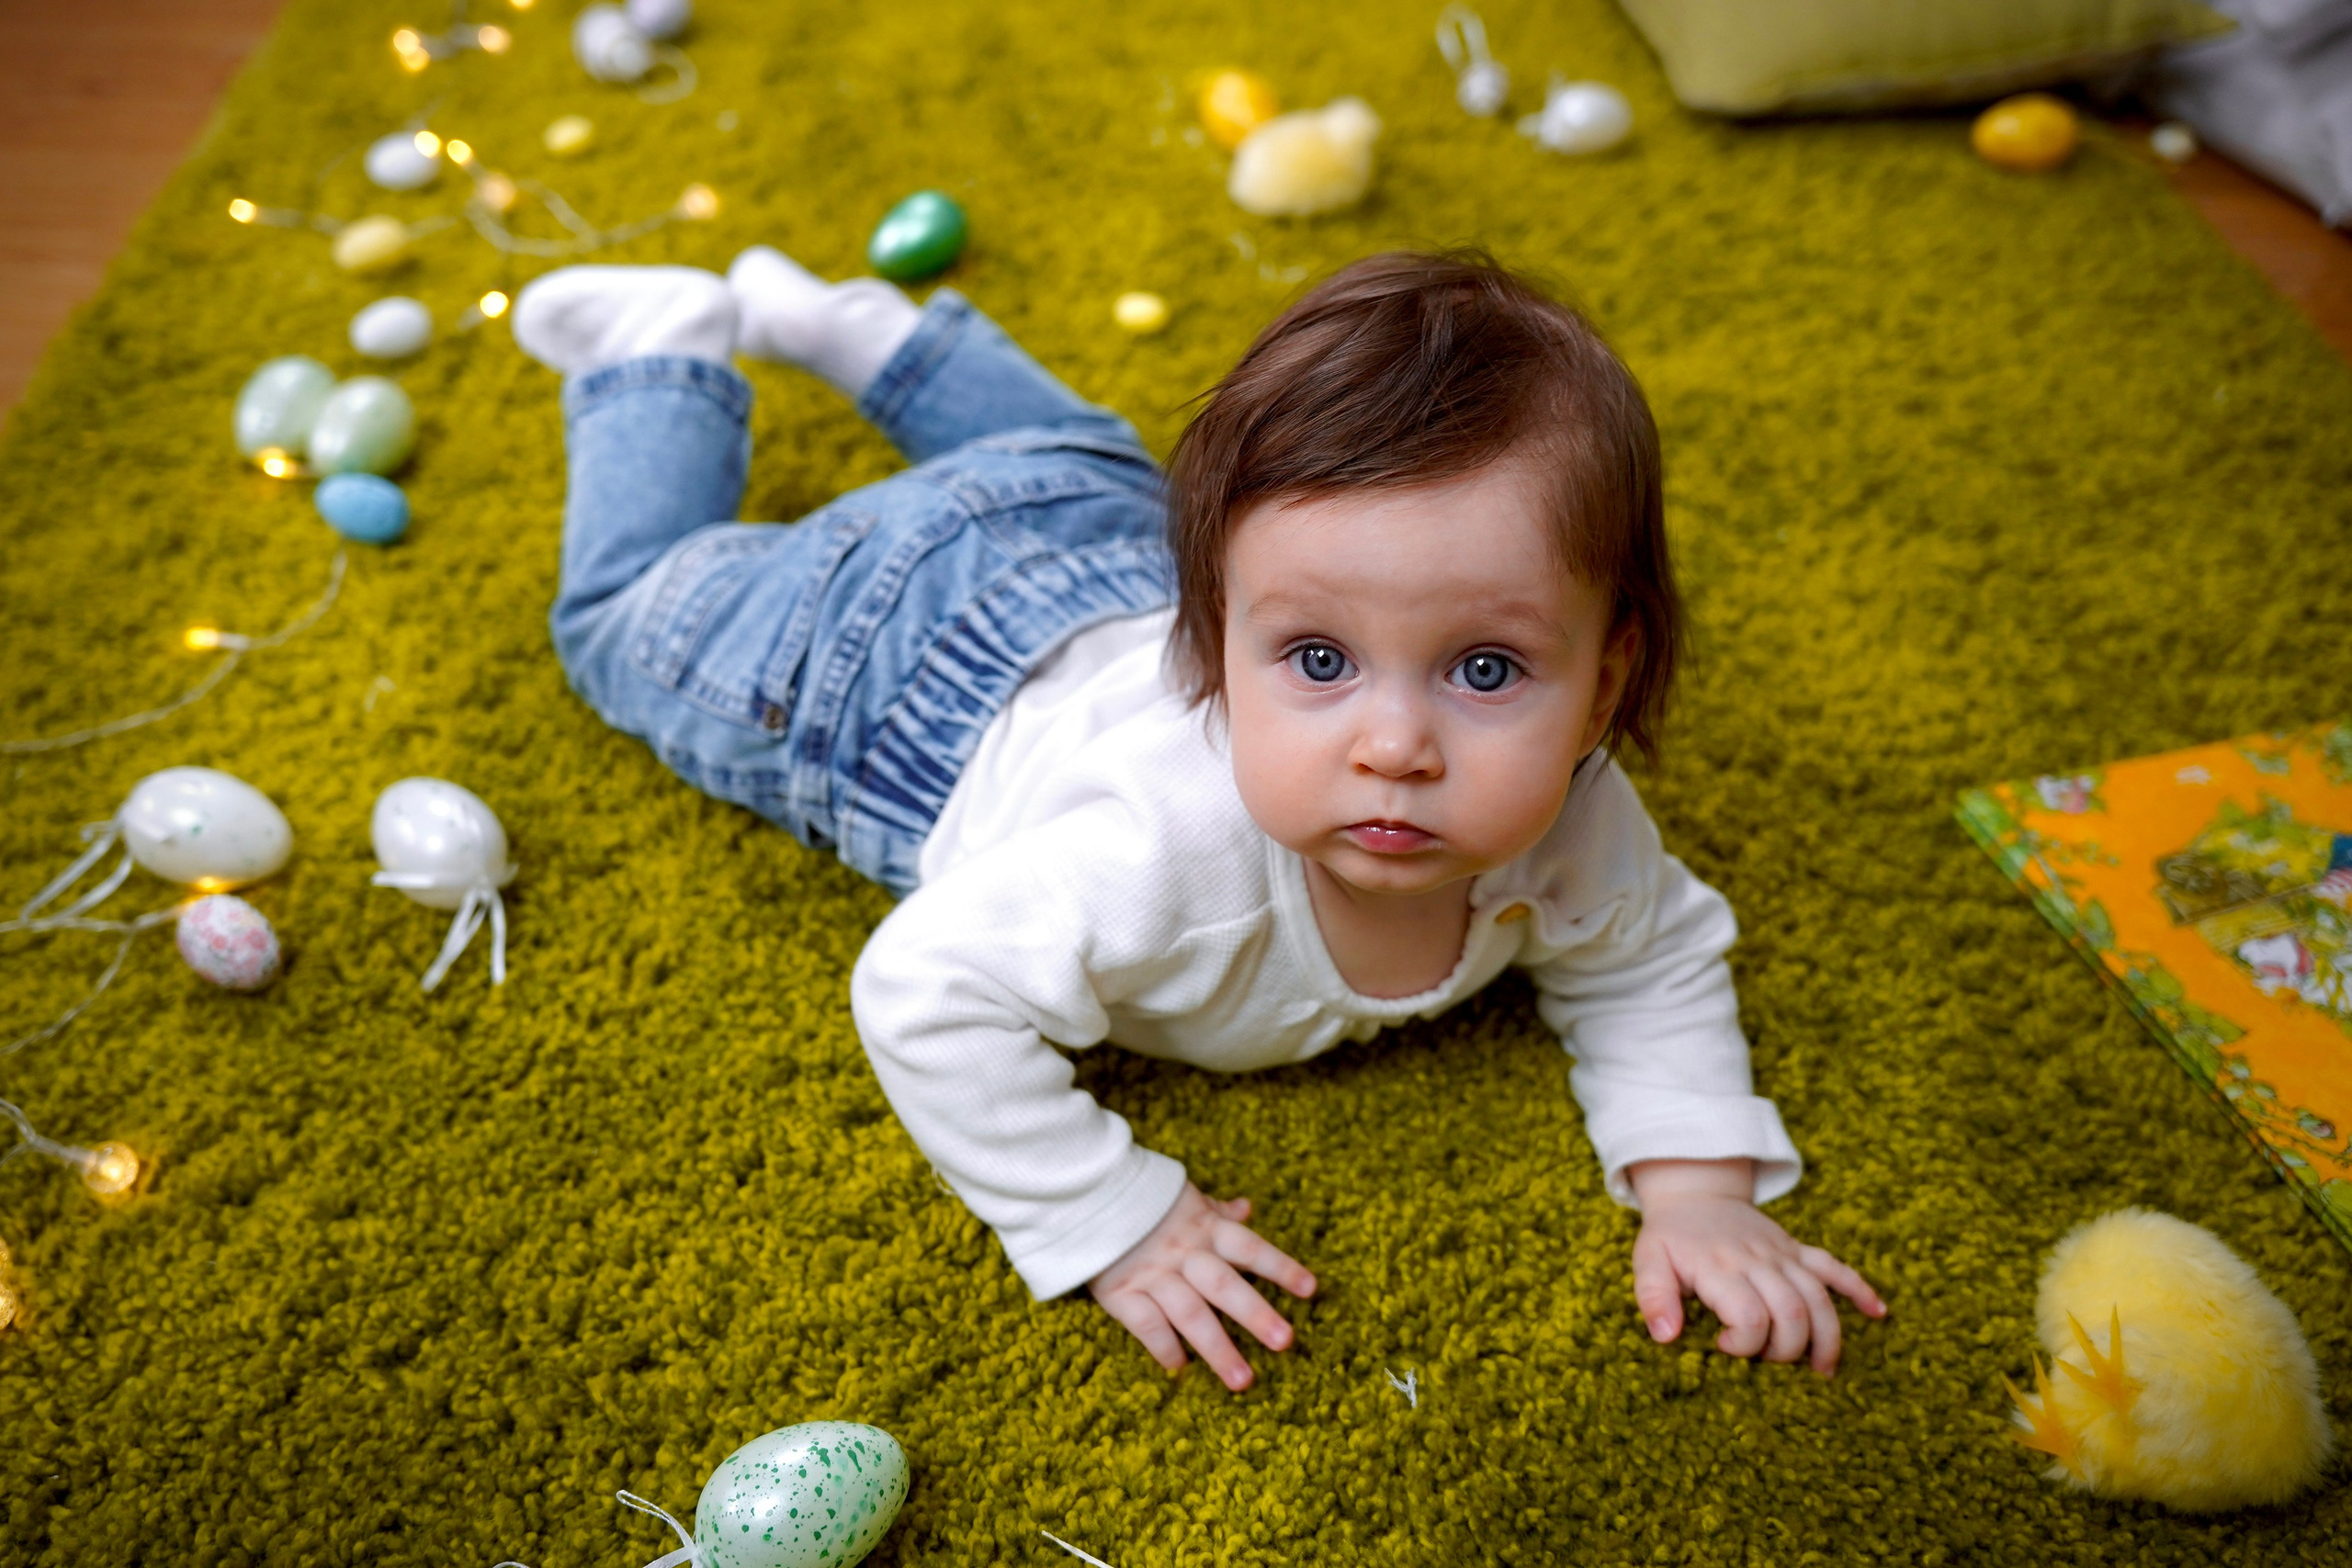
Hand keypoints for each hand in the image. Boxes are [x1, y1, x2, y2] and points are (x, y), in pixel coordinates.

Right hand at [1088, 1183, 1316, 1390]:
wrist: (1082, 1193)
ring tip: (1243, 1381)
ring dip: (1217, 1348)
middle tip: (1285, 1343)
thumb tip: (1248, 1208)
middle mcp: (1183, 1253)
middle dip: (1256, 1314)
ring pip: (1190, 1314)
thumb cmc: (1141, 1200)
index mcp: (1203, 1227)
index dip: (1280, 1267)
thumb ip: (1217, 1210)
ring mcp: (1152, 1274)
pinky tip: (1180, 1369)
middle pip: (1225, 1286)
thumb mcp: (1183, 1198)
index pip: (1249, 1248)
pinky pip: (1146, 1324)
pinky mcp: (1120, 1292)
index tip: (1311, 1290)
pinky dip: (1164, 1347)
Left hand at [1627, 1158, 1885, 1376]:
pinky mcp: (1797, 1250)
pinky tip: (1878, 1313)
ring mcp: (1783, 1254)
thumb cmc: (1670, 1237)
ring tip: (1823, 1371)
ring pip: (1819, 1297)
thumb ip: (1654, 1297)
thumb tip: (1666, 1338)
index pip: (1750, 1316)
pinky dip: (1859, 1289)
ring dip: (1827, 1336)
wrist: (1694, 1194)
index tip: (1725, 1348)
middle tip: (1768, 1363)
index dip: (1745, 1344)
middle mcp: (1758, 1261)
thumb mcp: (1648, 1262)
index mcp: (1721, 1268)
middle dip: (1787, 1350)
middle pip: (1793, 1312)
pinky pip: (1835, 1267)